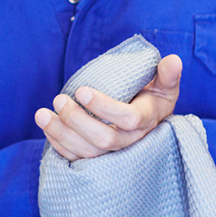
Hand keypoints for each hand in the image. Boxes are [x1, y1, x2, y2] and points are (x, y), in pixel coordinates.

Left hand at [33, 55, 182, 160]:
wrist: (146, 119)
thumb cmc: (153, 97)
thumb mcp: (165, 85)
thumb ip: (168, 74)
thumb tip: (173, 60)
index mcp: (146, 121)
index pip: (126, 119)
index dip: (104, 107)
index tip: (82, 90)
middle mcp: (128, 141)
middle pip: (103, 139)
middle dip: (77, 120)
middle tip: (59, 98)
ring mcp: (111, 152)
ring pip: (86, 150)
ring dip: (61, 133)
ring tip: (42, 114)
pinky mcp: (95, 156)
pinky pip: (75, 156)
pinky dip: (58, 143)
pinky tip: (46, 126)